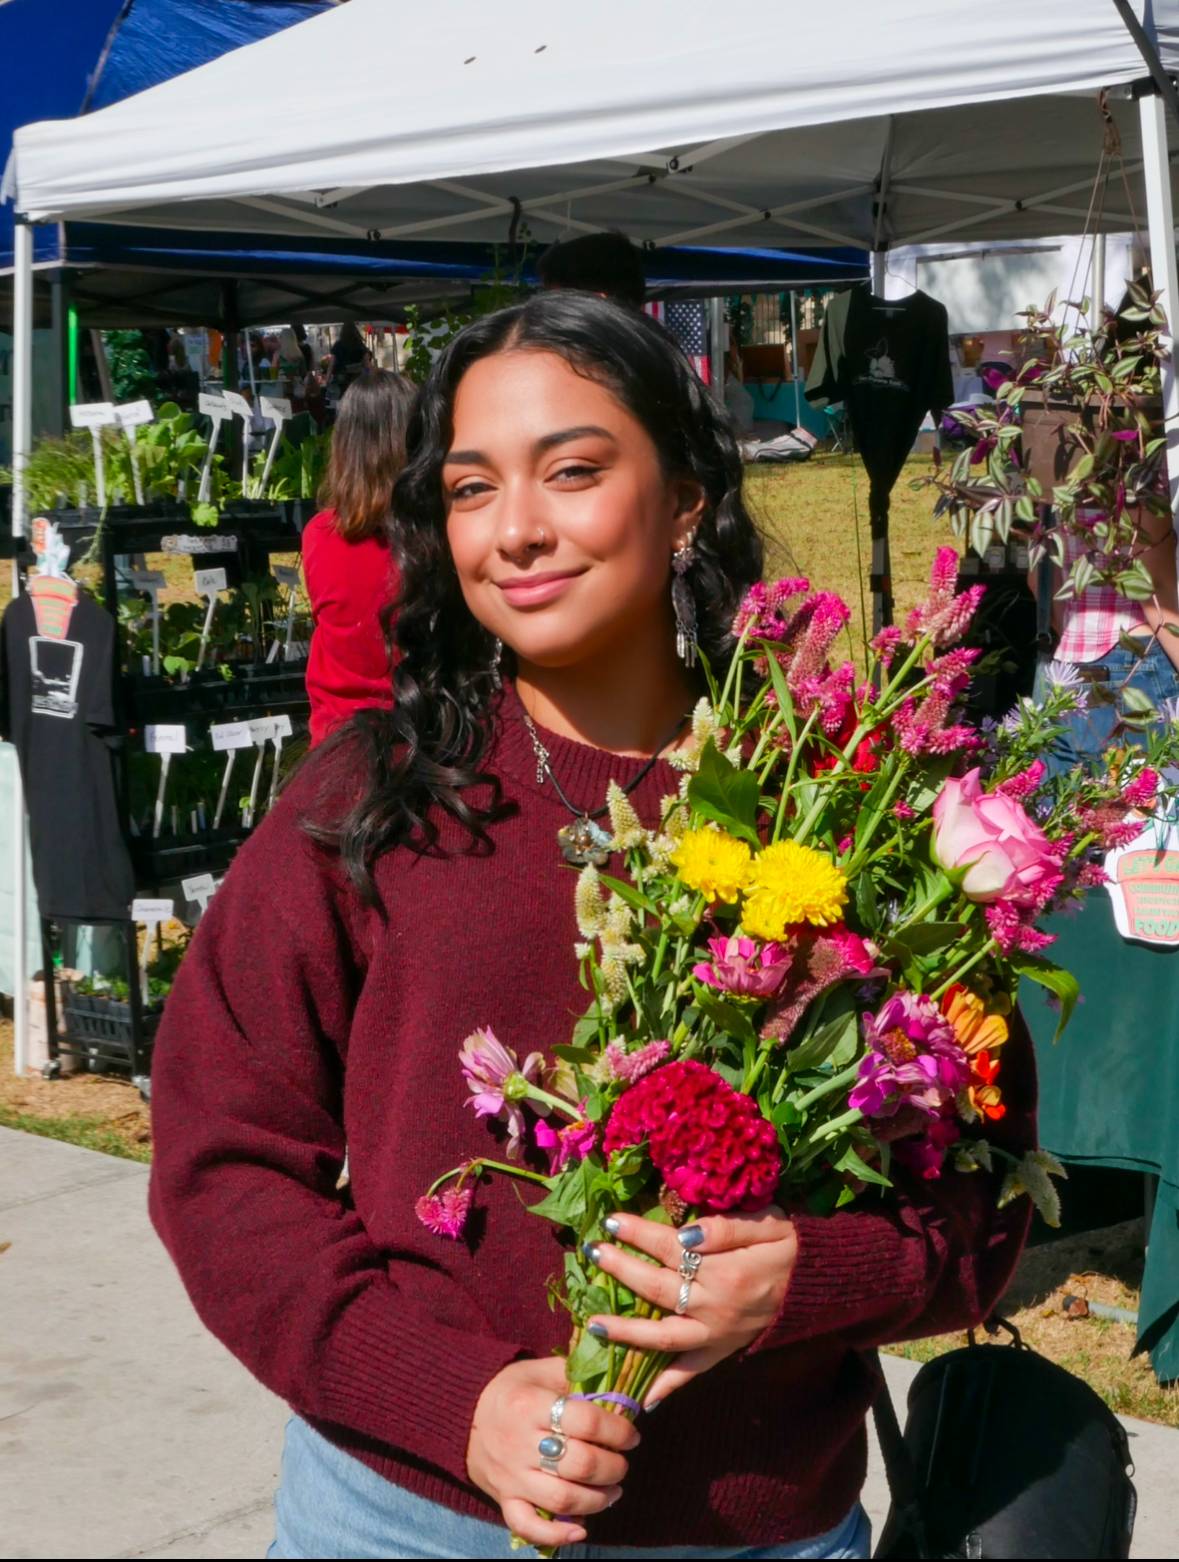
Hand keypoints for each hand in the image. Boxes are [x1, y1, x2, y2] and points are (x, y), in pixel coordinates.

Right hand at [466, 1356, 640, 1549]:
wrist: (462, 1413)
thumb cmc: (511, 1389)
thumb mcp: (539, 1370)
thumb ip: (575, 1375)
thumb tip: (616, 1387)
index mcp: (531, 1405)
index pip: (586, 1422)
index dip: (617, 1431)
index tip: (631, 1435)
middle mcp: (520, 1442)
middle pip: (580, 1463)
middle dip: (613, 1467)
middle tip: (623, 1463)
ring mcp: (511, 1475)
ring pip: (562, 1498)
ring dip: (597, 1499)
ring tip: (613, 1491)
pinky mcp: (503, 1499)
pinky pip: (527, 1526)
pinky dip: (556, 1534)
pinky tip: (581, 1529)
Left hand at [585, 1206, 796, 1405]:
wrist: (816, 1286)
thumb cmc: (787, 1247)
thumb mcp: (767, 1224)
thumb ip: (726, 1228)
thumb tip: (686, 1233)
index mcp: (725, 1271)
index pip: (670, 1248)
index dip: (638, 1233)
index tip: (610, 1221)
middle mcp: (716, 1307)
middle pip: (657, 1288)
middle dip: (621, 1270)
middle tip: (592, 1253)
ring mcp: (716, 1335)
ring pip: (662, 1337)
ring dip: (625, 1332)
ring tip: (593, 1324)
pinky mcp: (720, 1351)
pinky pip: (689, 1373)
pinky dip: (665, 1386)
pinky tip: (639, 1396)